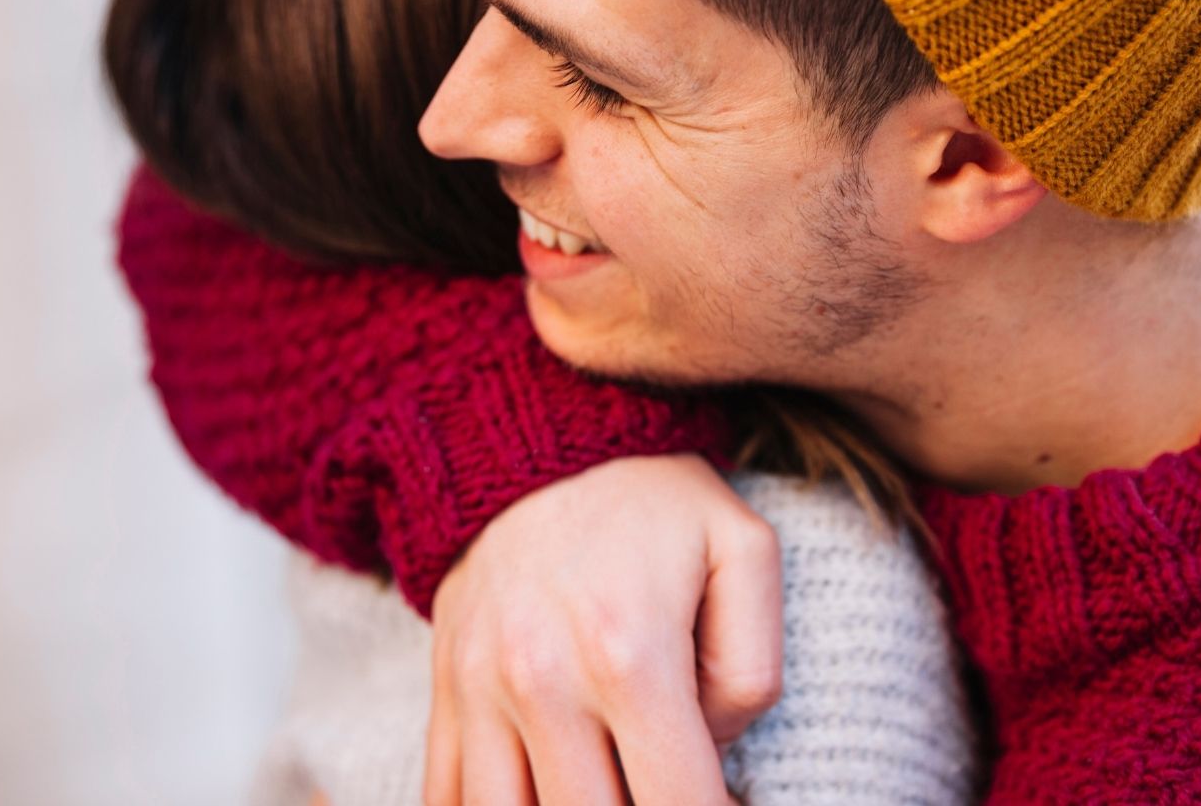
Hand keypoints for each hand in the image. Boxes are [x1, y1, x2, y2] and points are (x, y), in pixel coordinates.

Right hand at [424, 454, 781, 804]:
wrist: (534, 431)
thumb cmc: (656, 500)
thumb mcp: (744, 552)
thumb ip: (755, 669)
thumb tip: (713, 752)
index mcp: (630, 657)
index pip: (679, 805)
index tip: (723, 800)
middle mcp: (543, 685)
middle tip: (667, 781)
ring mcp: (480, 692)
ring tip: (612, 783)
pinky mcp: (445, 688)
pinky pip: (445, 794)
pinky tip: (543, 791)